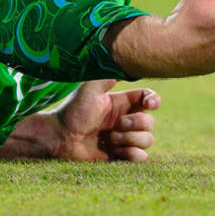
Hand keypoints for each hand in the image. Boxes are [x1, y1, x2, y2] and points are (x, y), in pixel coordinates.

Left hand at [0, 79, 159, 161]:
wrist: (60, 137)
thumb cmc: (73, 111)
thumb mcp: (91, 88)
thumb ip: (109, 76)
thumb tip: (125, 58)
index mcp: (120, 103)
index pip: (148, 99)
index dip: (154, 101)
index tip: (149, 104)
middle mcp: (124, 120)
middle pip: (150, 122)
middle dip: (136, 123)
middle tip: (116, 124)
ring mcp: (123, 139)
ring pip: (148, 140)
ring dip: (130, 139)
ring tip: (110, 139)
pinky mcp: (120, 157)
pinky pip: (141, 157)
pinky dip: (132, 154)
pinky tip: (115, 150)